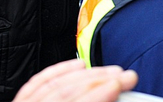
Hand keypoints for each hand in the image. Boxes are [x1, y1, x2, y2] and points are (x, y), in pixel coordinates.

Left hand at [13, 59, 137, 101]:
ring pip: (53, 85)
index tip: (122, 83)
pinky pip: (37, 84)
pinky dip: (59, 72)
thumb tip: (120, 96)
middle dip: (99, 81)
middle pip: (63, 93)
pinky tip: (78, 65)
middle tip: (126, 76)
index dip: (100, 92)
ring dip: (86, 75)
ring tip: (111, 73)